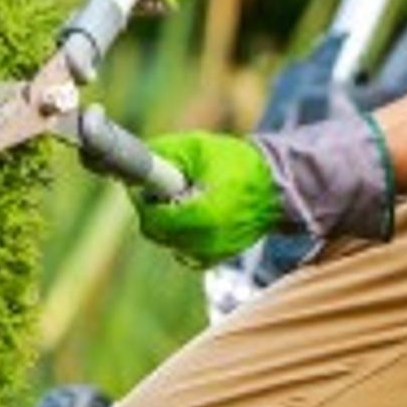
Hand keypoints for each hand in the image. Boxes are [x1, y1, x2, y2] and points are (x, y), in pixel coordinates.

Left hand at [131, 130, 282, 263]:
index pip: (154, 218)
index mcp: (203, 215)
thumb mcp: (197, 148)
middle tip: (166, 189)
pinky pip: (182, 250)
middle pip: (157, 232)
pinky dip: (180, 235)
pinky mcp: (215, 259)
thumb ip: (162, 154)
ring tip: (186, 199)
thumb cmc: (236, 163)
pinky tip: (194, 215)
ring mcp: (211, 254)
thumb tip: (133, 167)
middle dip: (155, 210)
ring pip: (168, 242)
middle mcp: (207, 241)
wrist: (274, 187)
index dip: (144, 199)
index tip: (146, 185)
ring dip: (167, 222)